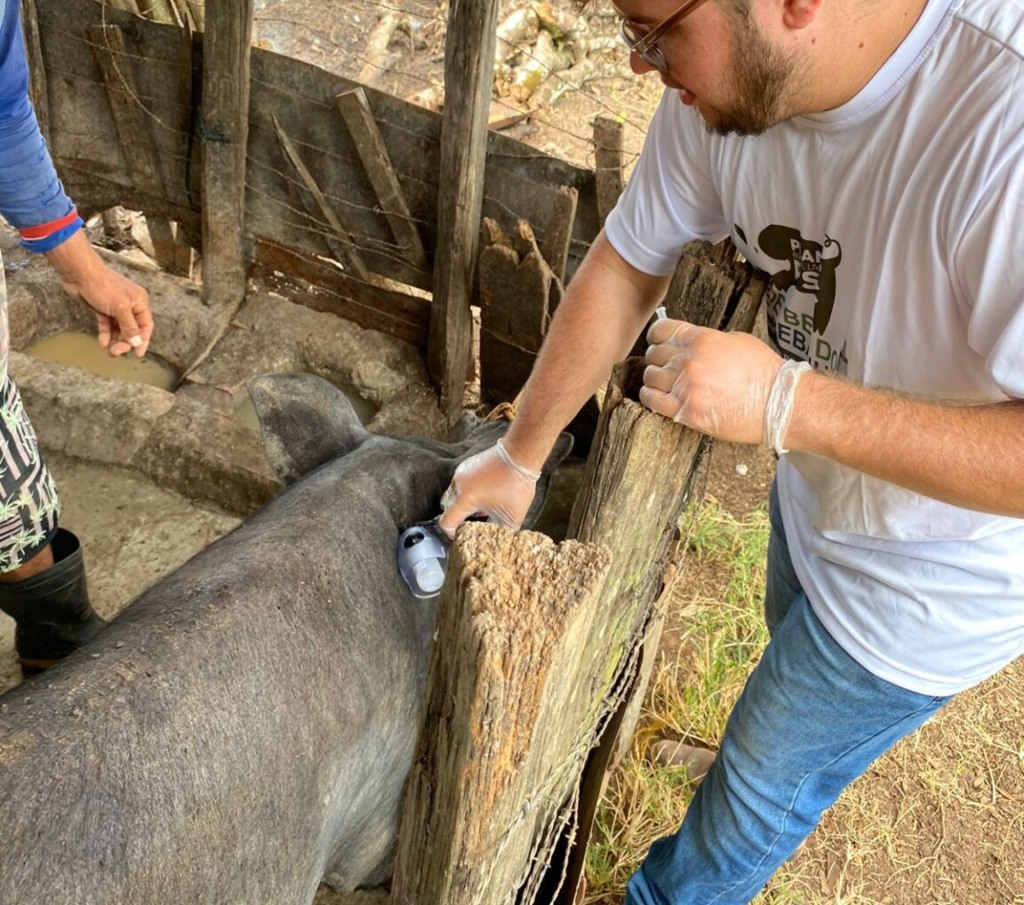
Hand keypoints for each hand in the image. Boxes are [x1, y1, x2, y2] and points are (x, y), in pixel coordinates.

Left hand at [46, 232, 152, 356]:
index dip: (142, 340)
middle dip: (125, 342)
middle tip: (116, 352)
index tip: (137, 354)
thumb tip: (137, 342)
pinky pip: (107, 325)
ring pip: (119, 329)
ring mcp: (115, 307)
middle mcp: (130, 305)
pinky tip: (102, 342)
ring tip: (110, 351)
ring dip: (115, 341)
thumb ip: (129, 326)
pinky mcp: (102, 308)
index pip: (145, 325)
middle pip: (131, 329)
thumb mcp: (120, 307)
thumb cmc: (102, 285)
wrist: (79, 273)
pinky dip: (105, 334)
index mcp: (139, 302)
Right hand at [437, 441, 538, 537]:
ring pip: (452, 494)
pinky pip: (460, 482)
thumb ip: (501, 531)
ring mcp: (461, 473)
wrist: (520, 456)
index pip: (446, 522)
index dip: (451, 533)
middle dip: (456, 518)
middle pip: (446, 508)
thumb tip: (497, 540)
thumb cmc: (516, 484)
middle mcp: (458, 485)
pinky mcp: (467, 465)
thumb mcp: (512, 516)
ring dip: (461, 504)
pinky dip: (466, 492)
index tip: (460, 536)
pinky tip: (483, 495)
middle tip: (470, 525)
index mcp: (465, 499)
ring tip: (479, 510)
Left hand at [640, 319, 782, 443]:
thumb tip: (688, 344)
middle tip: (666, 369)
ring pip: (650, 377)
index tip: (659, 345)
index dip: (657, 338)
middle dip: (658, 360)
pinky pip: (652, 401)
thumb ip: (707, 340)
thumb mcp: (736, 341)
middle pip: (653, 355)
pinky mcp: (685, 410)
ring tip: (664, 386)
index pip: (660, 331)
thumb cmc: (764, 373)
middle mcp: (689, 360)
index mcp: (701, 338)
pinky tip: (660, 399)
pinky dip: (651, 399)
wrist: (778, 404)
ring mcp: (685, 385)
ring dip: (655, 381)